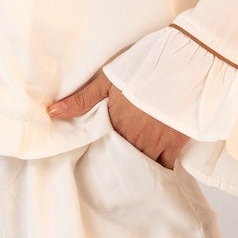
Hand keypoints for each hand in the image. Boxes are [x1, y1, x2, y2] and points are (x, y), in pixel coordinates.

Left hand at [47, 71, 188, 169]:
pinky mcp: (175, 143)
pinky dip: (158, 170)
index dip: (98, 153)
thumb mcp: (109, 79)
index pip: (101, 147)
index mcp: (115, 123)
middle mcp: (133, 138)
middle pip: (121, 160)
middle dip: (116, 164)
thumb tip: (51, 113)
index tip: (92, 160)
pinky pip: (165, 166)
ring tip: (129, 174)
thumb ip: (81, 99)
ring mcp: (155, 142)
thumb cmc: (146, 67)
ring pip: (141, 165)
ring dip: (135, 168)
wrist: (185, 63)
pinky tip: (154, 172)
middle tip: (110, 171)